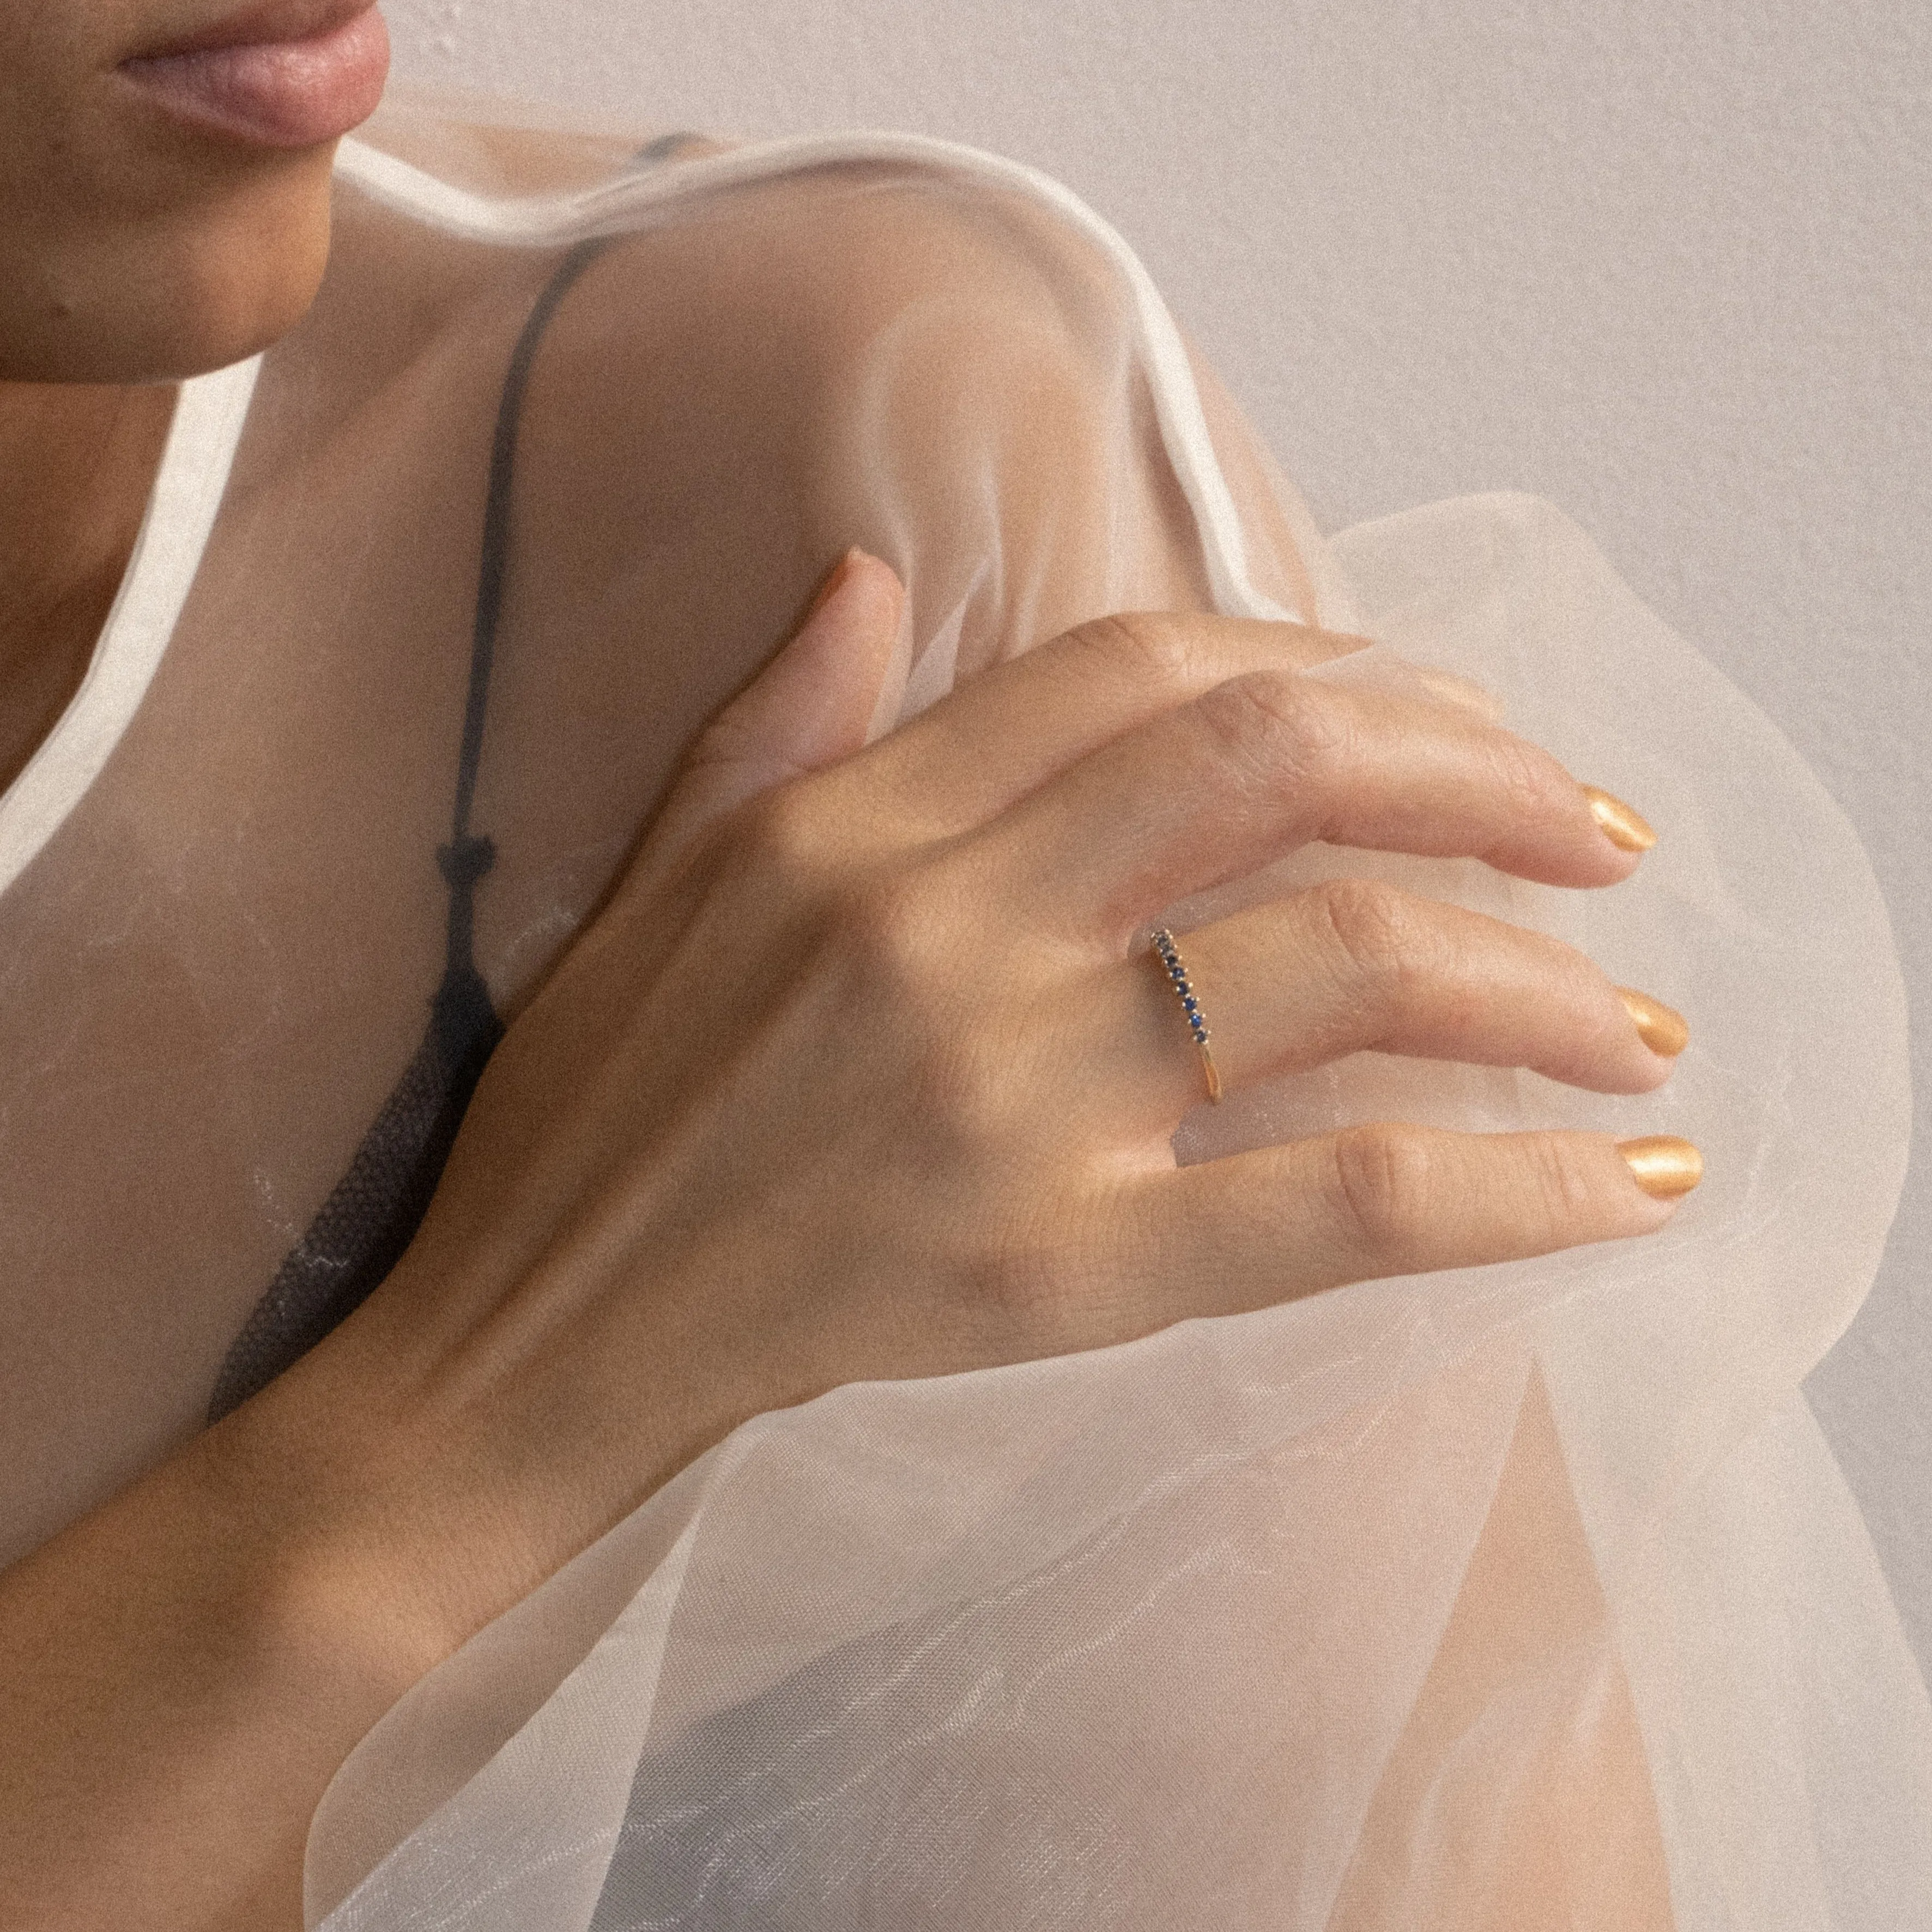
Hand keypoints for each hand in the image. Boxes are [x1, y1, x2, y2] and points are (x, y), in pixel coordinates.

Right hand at [274, 550, 1692, 1653]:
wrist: (529, 1345)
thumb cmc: (587, 1118)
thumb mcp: (653, 882)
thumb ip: (772, 717)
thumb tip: (869, 575)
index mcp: (857, 828)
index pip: (1140, 676)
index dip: (1319, 666)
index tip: (1426, 715)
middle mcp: (951, 934)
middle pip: (1276, 775)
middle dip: (1476, 775)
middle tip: (1595, 828)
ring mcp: (1012, 1101)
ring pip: (1337, 970)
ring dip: (1529, 975)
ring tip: (1635, 1013)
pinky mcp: (1057, 1268)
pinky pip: (1326, 1205)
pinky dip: (1500, 1193)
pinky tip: (1617, 1191)